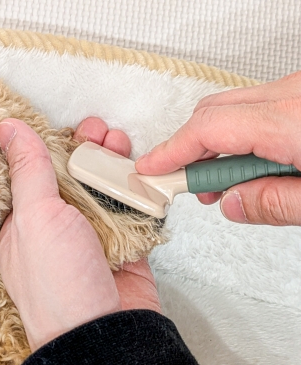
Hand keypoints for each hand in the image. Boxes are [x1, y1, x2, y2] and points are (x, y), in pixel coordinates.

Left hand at [0, 118, 159, 351]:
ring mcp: (91, 241)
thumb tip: (6, 128)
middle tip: (101, 132)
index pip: (34, 174)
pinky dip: (139, 191)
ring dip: (114, 164)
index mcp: (23, 224)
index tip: (68, 126)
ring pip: (104, 191)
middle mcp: (56, 231)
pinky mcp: (123, 250)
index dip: (51, 145)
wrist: (104, 337)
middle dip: (88, 150)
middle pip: (73, 178)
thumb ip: (28, 169)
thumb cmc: (58, 284)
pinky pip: (132, 212)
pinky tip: (144, 173)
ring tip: (122, 144)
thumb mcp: (34, 216)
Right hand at [135, 71, 300, 225]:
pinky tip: (258, 162)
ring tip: (230, 182)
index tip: (151, 169)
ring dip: (221, 145)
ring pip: (234, 108)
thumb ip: (273, 204)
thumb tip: (233, 203)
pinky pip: (258, 106)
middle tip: (188, 185)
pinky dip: (246, 134)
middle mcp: (291, 94)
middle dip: (191, 150)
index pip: (207, 129)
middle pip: (212, 112)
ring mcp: (297, 89)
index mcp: (290, 120)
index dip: (171, 151)